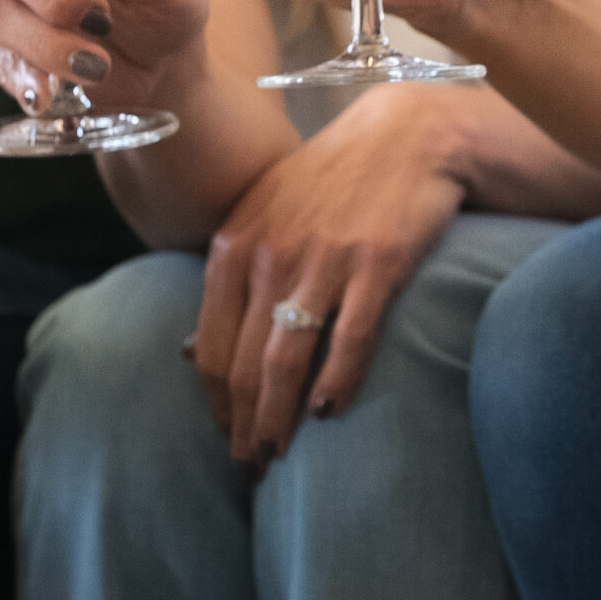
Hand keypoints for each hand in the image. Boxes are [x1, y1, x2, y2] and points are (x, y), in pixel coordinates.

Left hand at [191, 83, 488, 465]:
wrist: (406, 134)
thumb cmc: (333, 179)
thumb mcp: (266, 214)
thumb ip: (233, 274)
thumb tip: (194, 350)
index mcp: (235, 244)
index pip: (211, 346)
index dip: (216, 403)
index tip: (227, 436)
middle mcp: (271, 254)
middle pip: (246, 363)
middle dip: (244, 425)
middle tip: (251, 465)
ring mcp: (323, 259)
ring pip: (288, 359)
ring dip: (279, 418)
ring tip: (280, 454)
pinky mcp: (377, 263)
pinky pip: (351, 338)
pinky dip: (337, 382)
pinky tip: (330, 412)